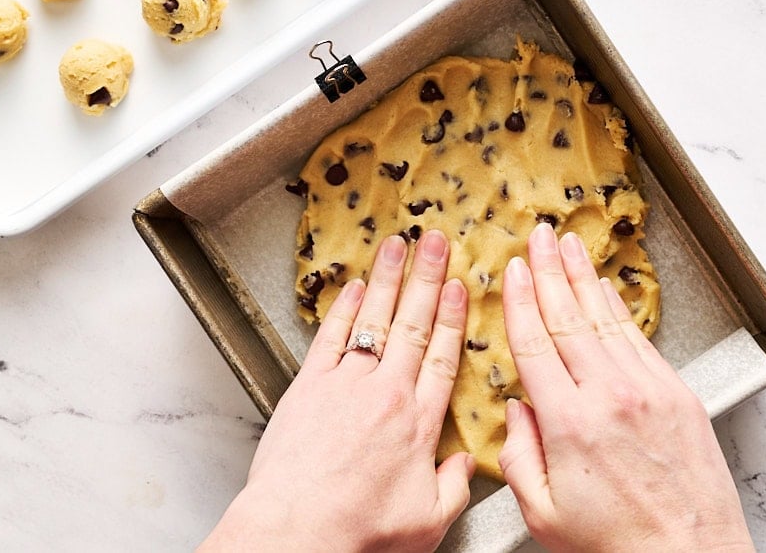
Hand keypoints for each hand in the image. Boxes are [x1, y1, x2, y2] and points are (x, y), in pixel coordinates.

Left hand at [199, 230, 474, 552]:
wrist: (298, 532)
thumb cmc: (360, 532)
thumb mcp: (429, 521)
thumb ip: (455, 486)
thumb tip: (467, 462)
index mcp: (420, 423)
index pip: (444, 357)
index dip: (454, 318)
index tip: (461, 286)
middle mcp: (387, 393)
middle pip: (414, 325)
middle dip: (428, 278)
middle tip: (437, 241)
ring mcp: (346, 385)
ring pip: (375, 320)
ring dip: (389, 279)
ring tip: (399, 244)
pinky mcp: (308, 387)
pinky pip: (332, 337)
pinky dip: (345, 308)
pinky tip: (356, 285)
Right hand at [498, 223, 753, 551]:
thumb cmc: (615, 545)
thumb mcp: (542, 513)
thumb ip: (518, 455)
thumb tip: (516, 410)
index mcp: (569, 423)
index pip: (536, 344)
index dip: (522, 301)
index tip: (514, 271)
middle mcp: (610, 396)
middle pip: (570, 318)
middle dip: (552, 270)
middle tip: (540, 235)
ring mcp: (649, 391)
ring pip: (607, 320)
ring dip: (585, 278)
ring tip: (571, 246)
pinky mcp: (678, 396)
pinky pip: (639, 340)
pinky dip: (619, 310)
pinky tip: (607, 291)